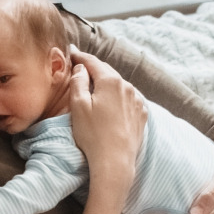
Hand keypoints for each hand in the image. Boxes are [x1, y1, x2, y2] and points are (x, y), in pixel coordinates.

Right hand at [67, 47, 144, 200]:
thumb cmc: (93, 135)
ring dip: (107, 83)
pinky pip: (128, 99)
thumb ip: (78, 82)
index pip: (92, 62)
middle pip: (107, 72)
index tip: (71, 52)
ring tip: (96, 84)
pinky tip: (112, 102)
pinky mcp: (141, 115)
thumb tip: (81, 69)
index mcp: (110, 81)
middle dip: (94, 68)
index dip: (80, 56)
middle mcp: (127, 87)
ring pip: (119, 85)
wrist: (115, 161)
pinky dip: (119, 96)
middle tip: (82, 65)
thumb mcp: (78, 106)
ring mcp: (137, 101)